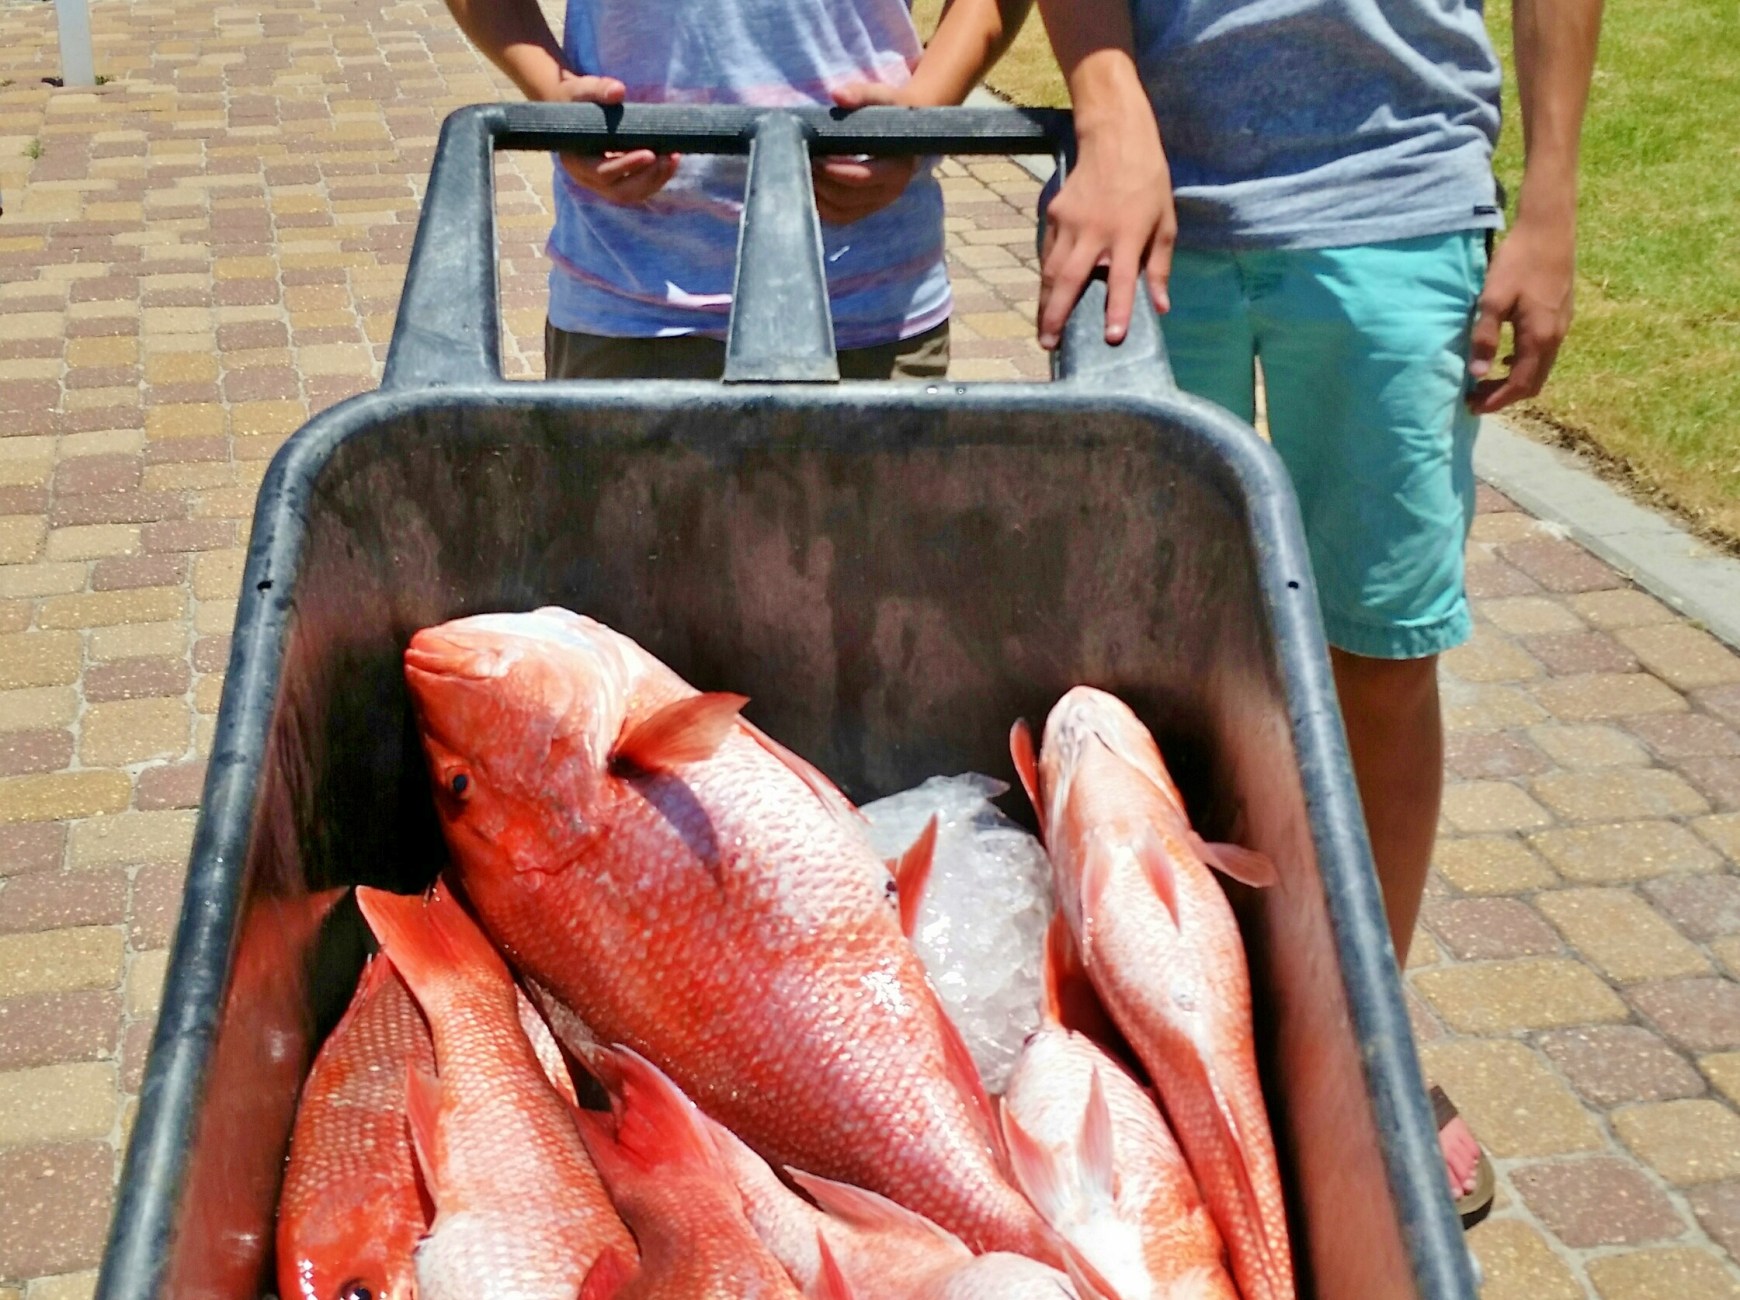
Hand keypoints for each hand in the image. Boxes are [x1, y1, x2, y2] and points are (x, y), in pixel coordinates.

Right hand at [545, 71, 680, 203]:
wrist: (571, 110)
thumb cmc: (575, 99)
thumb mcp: (581, 90)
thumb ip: (597, 89)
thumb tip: (618, 90)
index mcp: (575, 161)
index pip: (602, 172)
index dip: (626, 166)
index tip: (650, 153)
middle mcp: (587, 179)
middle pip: (620, 191)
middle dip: (647, 177)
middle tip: (669, 157)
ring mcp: (602, 185)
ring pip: (632, 194)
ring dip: (656, 180)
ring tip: (674, 157)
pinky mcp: (616, 183)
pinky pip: (638, 189)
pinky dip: (657, 178)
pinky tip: (672, 160)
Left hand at [813, 83, 919, 224]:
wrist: (904, 130)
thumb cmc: (889, 111)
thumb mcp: (880, 96)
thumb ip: (860, 94)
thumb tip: (837, 95)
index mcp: (898, 167)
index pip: (862, 178)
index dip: (834, 171)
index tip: (815, 156)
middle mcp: (890, 191)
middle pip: (848, 198)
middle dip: (822, 184)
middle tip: (802, 164)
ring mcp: (877, 204)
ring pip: (841, 213)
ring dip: (818, 198)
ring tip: (802, 175)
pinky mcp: (865, 210)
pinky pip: (839, 218)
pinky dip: (820, 207)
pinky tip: (807, 187)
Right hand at [1037, 117, 1175, 347]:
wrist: (1114, 139)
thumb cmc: (1147, 182)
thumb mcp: (1165, 222)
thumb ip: (1160, 266)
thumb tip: (1161, 305)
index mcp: (1129, 234)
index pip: (1122, 279)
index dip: (1118, 309)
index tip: (1111, 337)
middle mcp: (1095, 231)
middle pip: (1070, 279)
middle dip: (1056, 315)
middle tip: (1049, 344)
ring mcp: (1070, 222)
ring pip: (1052, 269)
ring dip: (1045, 301)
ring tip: (1044, 328)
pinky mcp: (1054, 214)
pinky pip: (1048, 251)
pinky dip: (1048, 275)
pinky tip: (1048, 292)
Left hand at [1467, 214, 1575, 413]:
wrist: (1549, 229)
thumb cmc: (1518, 262)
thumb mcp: (1493, 299)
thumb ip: (1485, 337)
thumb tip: (1478, 374)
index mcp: (1539, 337)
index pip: (1520, 384)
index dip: (1497, 401)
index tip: (1473, 407)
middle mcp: (1556, 337)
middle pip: (1534, 382)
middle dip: (1506, 395)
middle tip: (1476, 398)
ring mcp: (1562, 325)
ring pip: (1541, 367)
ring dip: (1515, 380)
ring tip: (1487, 381)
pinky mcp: (1562, 314)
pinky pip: (1545, 352)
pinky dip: (1525, 363)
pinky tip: (1507, 356)